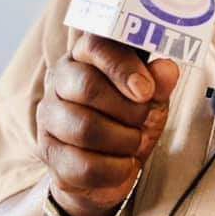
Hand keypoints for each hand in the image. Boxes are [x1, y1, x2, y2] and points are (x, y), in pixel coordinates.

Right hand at [37, 35, 178, 215]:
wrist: (109, 168)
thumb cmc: (128, 121)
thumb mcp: (150, 99)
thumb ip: (159, 83)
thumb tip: (167, 68)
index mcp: (84, 56)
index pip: (96, 46)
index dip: (123, 67)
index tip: (146, 91)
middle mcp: (59, 81)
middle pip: (88, 86)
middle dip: (127, 109)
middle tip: (144, 119)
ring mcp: (49, 117)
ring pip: (85, 128)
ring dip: (123, 140)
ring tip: (134, 143)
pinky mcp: (48, 153)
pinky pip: (83, 165)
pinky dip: (114, 169)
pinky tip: (123, 165)